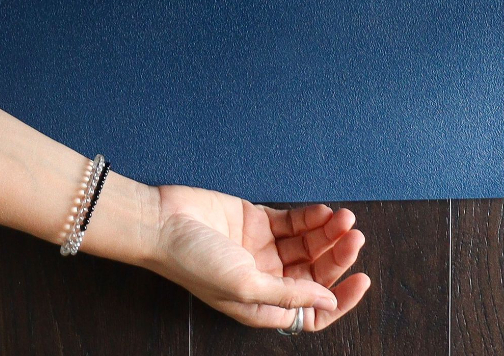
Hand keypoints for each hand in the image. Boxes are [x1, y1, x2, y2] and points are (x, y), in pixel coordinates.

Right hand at [142, 183, 369, 332]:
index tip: (361, 280)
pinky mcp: (254, 221)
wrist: (160, 222)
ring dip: (328, 233)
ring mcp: (261, 248)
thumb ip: (290, 294)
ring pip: (308, 244)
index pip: (314, 310)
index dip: (340, 299)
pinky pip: (292, 222)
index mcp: (264, 304)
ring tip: (343, 219)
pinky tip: (322, 212)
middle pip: (315, 272)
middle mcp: (266, 278)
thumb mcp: (246, 286)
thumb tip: (328, 301)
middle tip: (354, 237)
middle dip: (338, 256)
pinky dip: (310, 218)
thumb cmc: (194, 261)